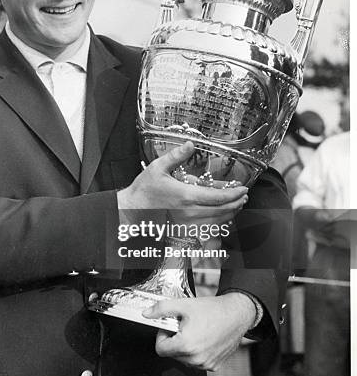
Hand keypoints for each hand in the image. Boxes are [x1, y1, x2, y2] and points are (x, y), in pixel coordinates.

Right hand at [117, 141, 247, 224]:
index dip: (234, 194)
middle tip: (243, 196)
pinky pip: (207, 230)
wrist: (131, 211)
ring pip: (217, 223)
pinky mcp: (183, 231)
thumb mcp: (158, 167)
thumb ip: (176, 155)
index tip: (243, 189)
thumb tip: (190, 143)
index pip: (218, 198)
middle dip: (236, 204)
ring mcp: (187, 224)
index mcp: (186, 196)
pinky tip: (221, 217)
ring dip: (230, 214)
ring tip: (236, 205)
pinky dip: (218, 224)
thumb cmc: (144, 190)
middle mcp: (189, 213)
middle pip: (222, 211)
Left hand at [142, 293, 255, 369]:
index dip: (162, 335)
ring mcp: (206, 364)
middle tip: (184, 326)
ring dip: (185, 347)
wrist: (236, 314)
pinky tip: (204, 338)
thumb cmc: (213, 310)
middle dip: (174, 340)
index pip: (160, 349)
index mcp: (186, 345)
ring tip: (195, 331)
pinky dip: (197, 352)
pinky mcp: (214, 366)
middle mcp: (196, 359)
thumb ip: (161, 309)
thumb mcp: (183, 305)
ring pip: (184, 359)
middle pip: (172, 354)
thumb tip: (147, 313)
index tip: (169, 327)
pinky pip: (197, 362)